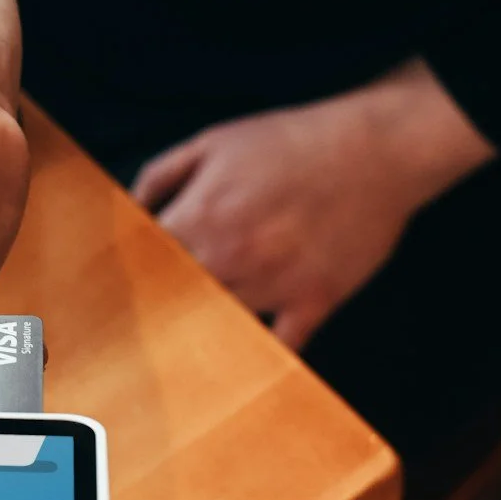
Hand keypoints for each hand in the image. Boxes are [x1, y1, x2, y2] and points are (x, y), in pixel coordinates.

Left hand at [132, 61, 494, 349]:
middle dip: (163, 306)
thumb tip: (130, 211)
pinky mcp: (313, 302)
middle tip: (150, 317)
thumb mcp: (213, 141)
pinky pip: (280, 348)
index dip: (132, 274)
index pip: (143, 264)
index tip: (125, 285)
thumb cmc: (292, 141)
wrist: (375, 149)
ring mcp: (273, 285)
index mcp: (200, 217)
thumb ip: (161, 176)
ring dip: (205, 327)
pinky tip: (245, 358)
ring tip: (192, 337)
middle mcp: (230, 258)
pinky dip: (261, 356)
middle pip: (175, 302)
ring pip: (219, 326)